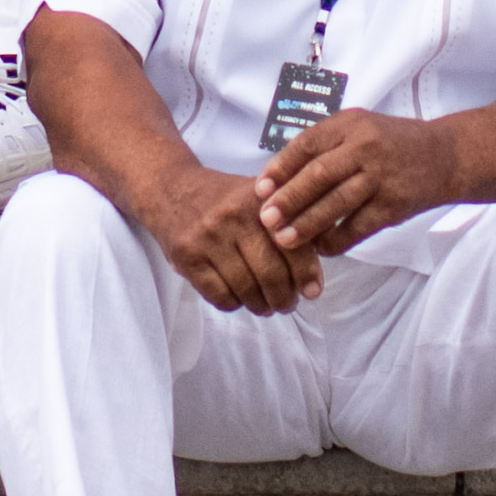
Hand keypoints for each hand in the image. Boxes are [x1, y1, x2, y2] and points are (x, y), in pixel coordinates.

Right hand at [133, 162, 310, 314]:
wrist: (170, 188)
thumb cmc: (225, 198)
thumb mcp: (259, 195)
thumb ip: (291, 219)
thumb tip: (324, 254)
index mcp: (258, 199)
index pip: (291, 244)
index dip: (306, 273)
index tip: (313, 291)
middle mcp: (233, 216)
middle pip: (269, 272)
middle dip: (284, 297)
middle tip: (288, 304)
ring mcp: (207, 237)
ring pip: (245, 289)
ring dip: (261, 306)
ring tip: (266, 307)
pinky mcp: (186, 256)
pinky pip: (218, 295)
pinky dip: (234, 305)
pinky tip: (239, 299)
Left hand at [256, 105, 458, 259]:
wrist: (446, 156)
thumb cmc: (391, 144)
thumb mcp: (359, 128)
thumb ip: (324, 146)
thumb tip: (278, 177)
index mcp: (350, 125)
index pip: (306, 145)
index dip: (280, 168)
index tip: (259, 189)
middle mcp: (365, 147)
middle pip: (318, 175)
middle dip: (288, 199)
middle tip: (265, 219)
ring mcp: (382, 176)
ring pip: (336, 204)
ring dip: (307, 225)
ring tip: (284, 240)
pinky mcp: (395, 204)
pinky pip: (359, 227)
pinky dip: (337, 240)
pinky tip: (321, 248)